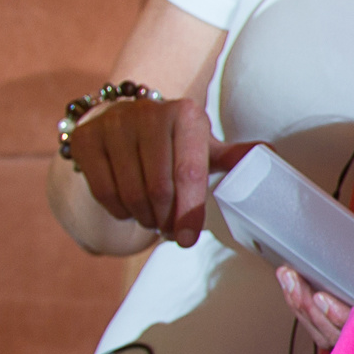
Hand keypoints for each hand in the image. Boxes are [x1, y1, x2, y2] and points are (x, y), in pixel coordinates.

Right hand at [67, 89, 219, 247]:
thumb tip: (266, 154)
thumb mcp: (202, 145)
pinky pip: (104, 192)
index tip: (186, 239)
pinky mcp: (86, 138)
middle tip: (170, 229)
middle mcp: (148, 113)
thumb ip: (231, 156)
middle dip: (166, 220)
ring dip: (144, 219)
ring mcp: (113, 124)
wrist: (125, 117)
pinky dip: (119, 211)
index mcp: (185, 114)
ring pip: (130, 195)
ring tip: (153, 218)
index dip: (189, 212)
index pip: (189, 173)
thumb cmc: (172, 140)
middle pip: (158, 190)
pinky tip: (129, 208)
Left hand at [274, 228, 353, 349]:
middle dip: (306, 309)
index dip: (338, 317)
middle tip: (288, 276)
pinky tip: (299, 290)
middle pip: (337, 335)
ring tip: (287, 278)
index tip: (320, 297)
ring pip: (332, 336)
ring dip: (305, 311)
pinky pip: (338, 330)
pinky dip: (315, 314)